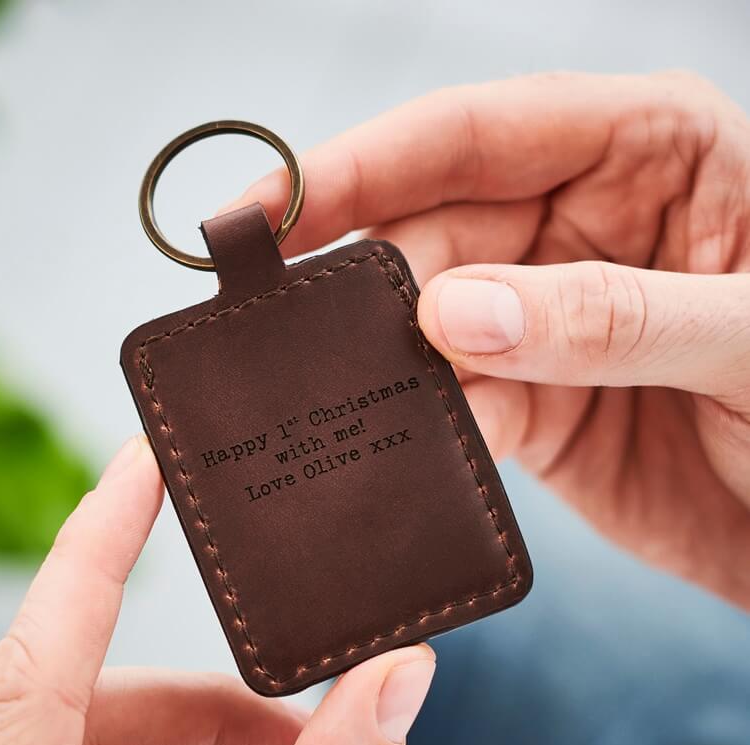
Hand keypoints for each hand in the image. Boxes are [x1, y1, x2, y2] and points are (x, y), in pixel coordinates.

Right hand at [237, 71, 749, 605]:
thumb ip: (608, 316)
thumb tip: (452, 314)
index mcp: (643, 150)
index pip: (471, 134)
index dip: (358, 165)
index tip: (269, 210)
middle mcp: (577, 225)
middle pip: (427, 232)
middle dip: (361, 279)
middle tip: (291, 331)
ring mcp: (544, 320)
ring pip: (422, 324)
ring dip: (377, 360)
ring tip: (325, 389)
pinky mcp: (527, 404)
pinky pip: (448, 405)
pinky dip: (415, 426)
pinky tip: (389, 442)